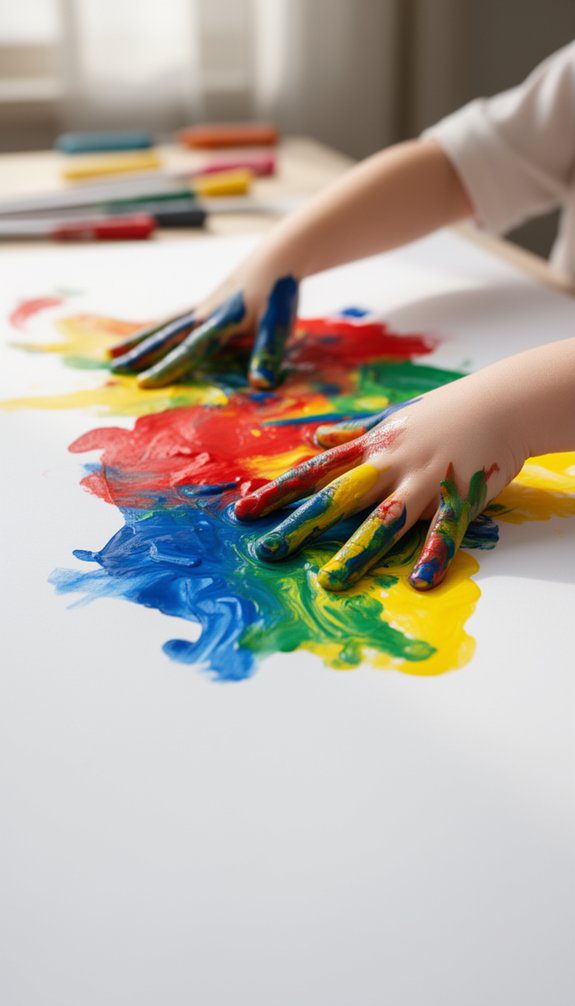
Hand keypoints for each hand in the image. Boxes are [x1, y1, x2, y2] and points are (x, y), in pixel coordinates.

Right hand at [108, 252, 298, 389]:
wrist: (277, 256)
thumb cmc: (279, 293)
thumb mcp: (278, 326)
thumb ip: (267, 355)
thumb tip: (261, 385)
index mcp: (221, 322)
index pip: (190, 350)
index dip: (167, 368)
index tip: (143, 384)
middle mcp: (204, 314)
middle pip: (165, 336)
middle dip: (139, 354)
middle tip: (112, 369)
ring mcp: (201, 307)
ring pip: (163, 326)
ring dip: (138, 341)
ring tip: (111, 354)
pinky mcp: (205, 303)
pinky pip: (171, 319)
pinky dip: (154, 329)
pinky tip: (144, 335)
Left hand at [234, 373, 526, 590]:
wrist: (501, 401)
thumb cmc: (443, 411)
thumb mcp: (392, 418)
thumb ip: (352, 433)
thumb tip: (315, 437)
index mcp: (371, 448)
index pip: (315, 473)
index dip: (278, 493)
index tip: (244, 512)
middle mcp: (391, 465)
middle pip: (338, 498)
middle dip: (301, 525)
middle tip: (267, 551)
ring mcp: (426, 481)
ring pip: (386, 519)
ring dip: (358, 550)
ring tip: (330, 581)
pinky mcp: (461, 496)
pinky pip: (445, 530)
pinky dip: (433, 554)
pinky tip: (419, 582)